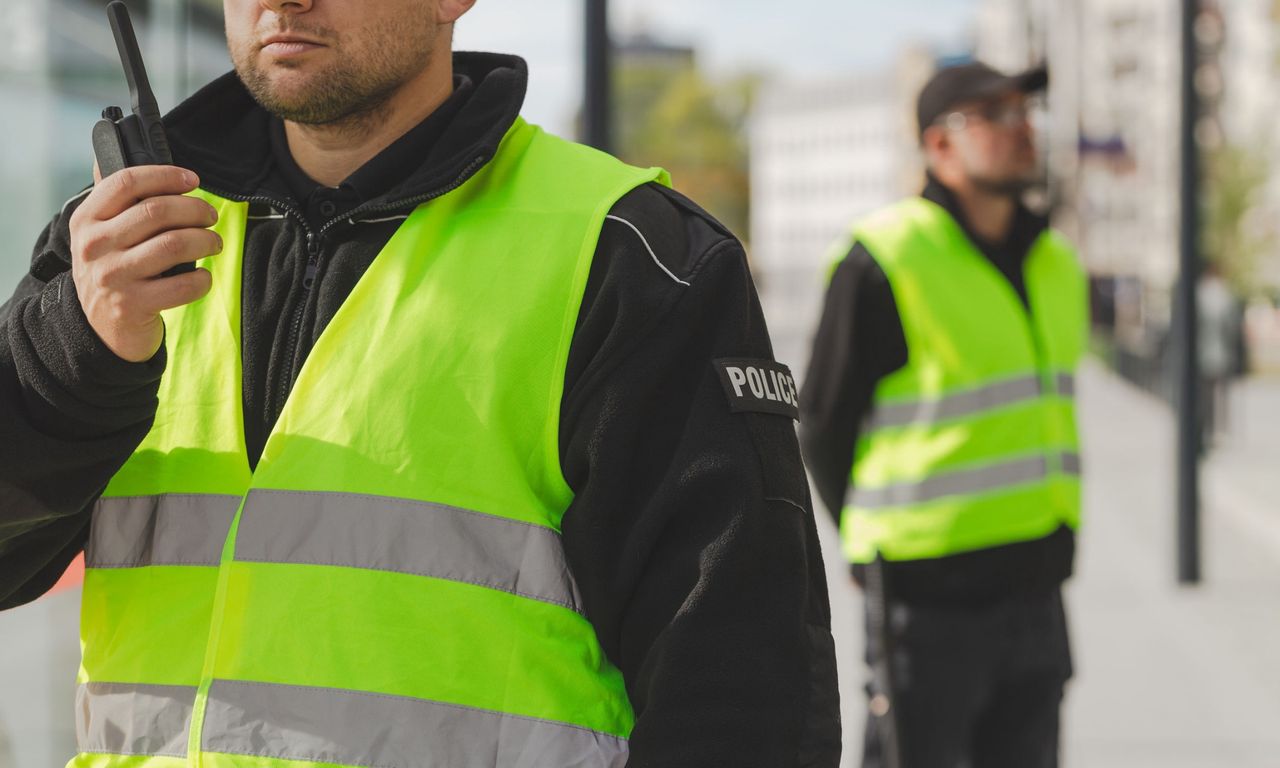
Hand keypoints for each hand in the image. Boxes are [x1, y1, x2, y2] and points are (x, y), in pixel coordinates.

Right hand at [69, 164, 222, 362]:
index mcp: (86, 220)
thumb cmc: (112, 271)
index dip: (165, 175)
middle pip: (157, 211)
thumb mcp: (99, 234)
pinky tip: (204, 277)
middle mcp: (95, 246)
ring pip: (175, 244)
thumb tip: (118, 150)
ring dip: (206, 241)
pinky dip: (203, 279)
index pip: (126, 182)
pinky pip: (184, 284)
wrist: (99, 329)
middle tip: (211, 216)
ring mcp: (113, 277)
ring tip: (213, 243)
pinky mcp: (133, 306)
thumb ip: (112, 199)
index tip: (192, 180)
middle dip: (196, 210)